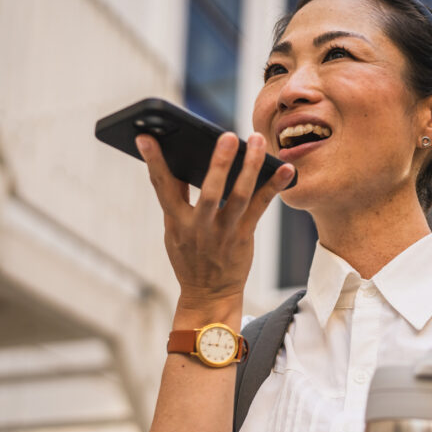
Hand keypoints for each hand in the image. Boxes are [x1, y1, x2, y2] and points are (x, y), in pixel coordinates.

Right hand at [137, 131, 294, 310]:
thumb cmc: (190, 257)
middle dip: (218, 163)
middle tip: (228, 136)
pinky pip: (260, 208)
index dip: (153, 161)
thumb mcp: (174, 231)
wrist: (209, 295)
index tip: (146, 137)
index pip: (162, 187)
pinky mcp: (244, 237)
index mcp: (176, 222)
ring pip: (239, 197)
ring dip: (250, 167)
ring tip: (256, 141)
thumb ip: (176, 198)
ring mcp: (224, 233)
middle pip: (209, 192)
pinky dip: (273, 187)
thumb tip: (174, 162)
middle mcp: (199, 227)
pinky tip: (286, 169)